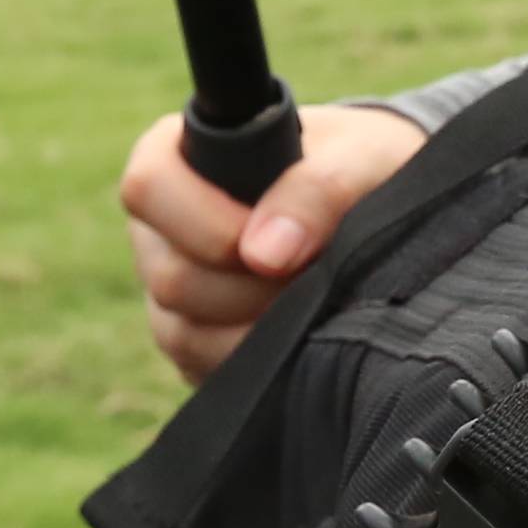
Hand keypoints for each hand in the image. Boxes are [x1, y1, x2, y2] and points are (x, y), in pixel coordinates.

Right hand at [120, 98, 425, 381]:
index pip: (149, 185)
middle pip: (170, 275)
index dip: (206, 222)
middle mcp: (162, 227)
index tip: (273, 243)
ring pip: (182, 332)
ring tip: (316, 299)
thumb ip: (319, 189)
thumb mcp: (358, 158)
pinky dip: (258, 360)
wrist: (379, 210)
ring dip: (257, 327)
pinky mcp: (194, 342)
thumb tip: (265, 255)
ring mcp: (170, 290)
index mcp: (181, 158)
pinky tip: (302, 334)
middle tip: (314, 274)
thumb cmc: (359, 166)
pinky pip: (202, 368)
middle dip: (249, 286)